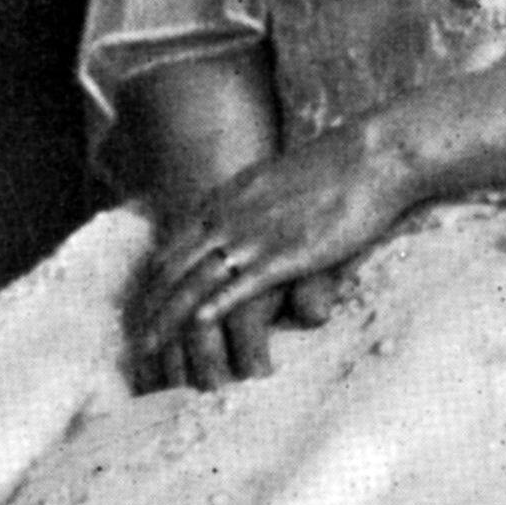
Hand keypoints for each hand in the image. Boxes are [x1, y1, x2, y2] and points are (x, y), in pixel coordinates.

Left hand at [124, 118, 410, 393]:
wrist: (370, 157)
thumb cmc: (332, 172)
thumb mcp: (275, 184)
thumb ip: (251, 209)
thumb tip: (242, 237)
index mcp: (225, 200)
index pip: (171, 246)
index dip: (152, 283)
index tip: (139, 310)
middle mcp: (229, 217)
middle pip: (173, 269)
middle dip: (150, 307)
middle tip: (134, 340)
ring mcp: (255, 236)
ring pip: (197, 281)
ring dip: (170, 317)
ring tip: (151, 347)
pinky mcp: (286, 254)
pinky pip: (240, 284)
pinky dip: (215, 306)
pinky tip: (197, 326)